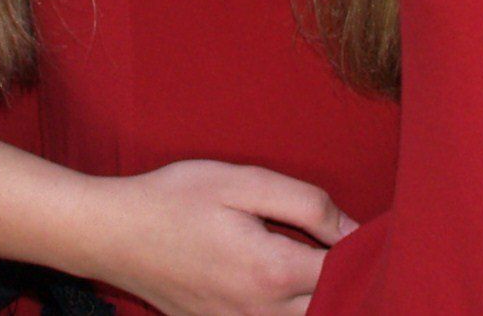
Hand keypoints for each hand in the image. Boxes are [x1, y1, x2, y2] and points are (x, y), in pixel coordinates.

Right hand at [89, 159, 354, 315]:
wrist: (113, 233)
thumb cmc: (174, 199)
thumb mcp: (240, 181)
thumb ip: (304, 203)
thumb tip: (353, 229)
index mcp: (271, 270)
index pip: (345, 274)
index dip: (364, 252)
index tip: (369, 232)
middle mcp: (261, 312)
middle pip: (332, 309)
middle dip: (350, 282)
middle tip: (349, 251)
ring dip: (321, 300)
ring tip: (319, 266)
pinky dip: (289, 312)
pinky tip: (284, 287)